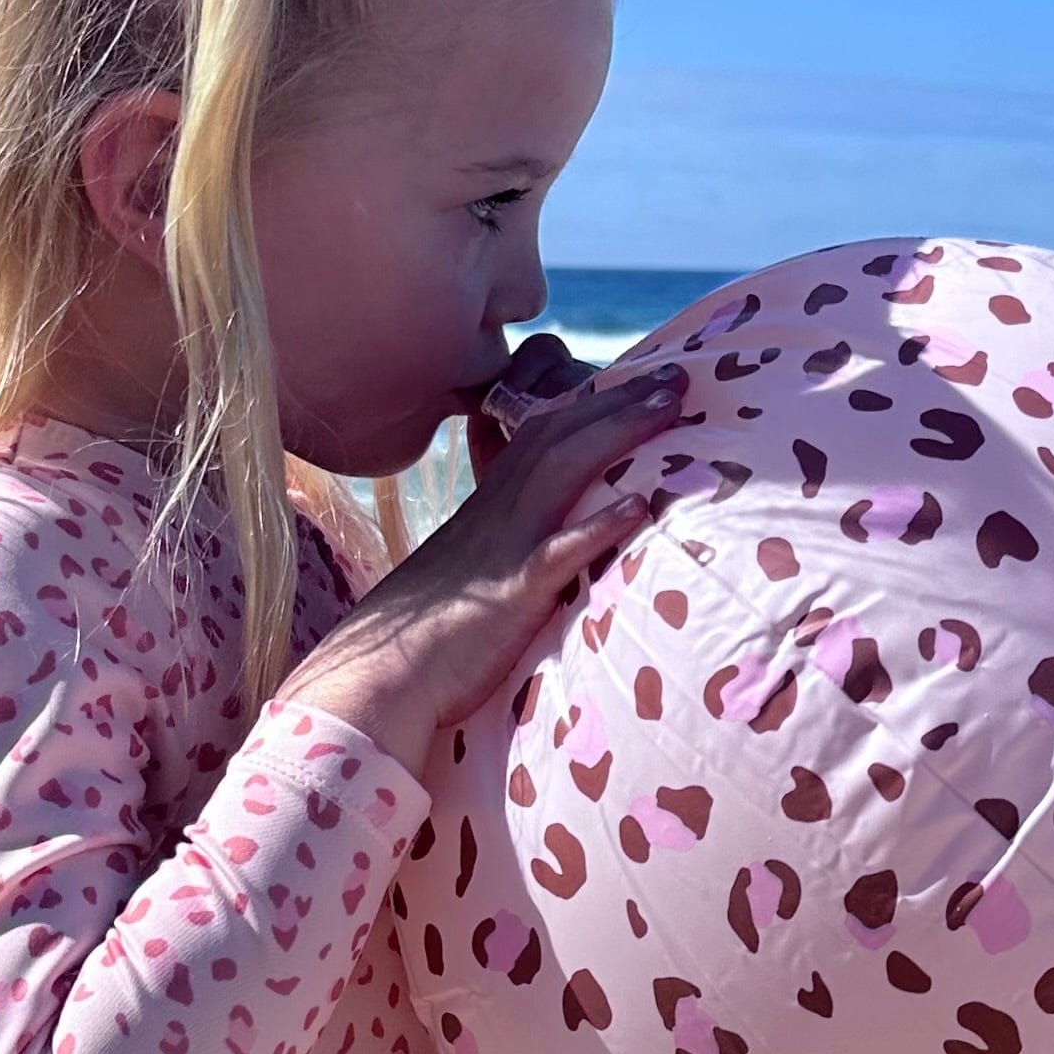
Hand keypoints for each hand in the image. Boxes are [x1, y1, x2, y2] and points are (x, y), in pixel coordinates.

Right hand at [275, 357, 691, 779]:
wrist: (377, 676)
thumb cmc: (425, 635)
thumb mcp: (466, 572)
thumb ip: (498, 544)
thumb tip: (532, 539)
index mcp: (487, 507)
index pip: (540, 435)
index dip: (589, 404)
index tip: (638, 385)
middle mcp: (496, 513)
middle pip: (559, 435)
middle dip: (618, 400)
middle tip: (675, 377)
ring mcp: (503, 547)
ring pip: (562, 470)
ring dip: (618, 433)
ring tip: (669, 408)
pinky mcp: (511, 592)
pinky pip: (558, 551)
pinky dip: (599, 525)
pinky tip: (639, 507)